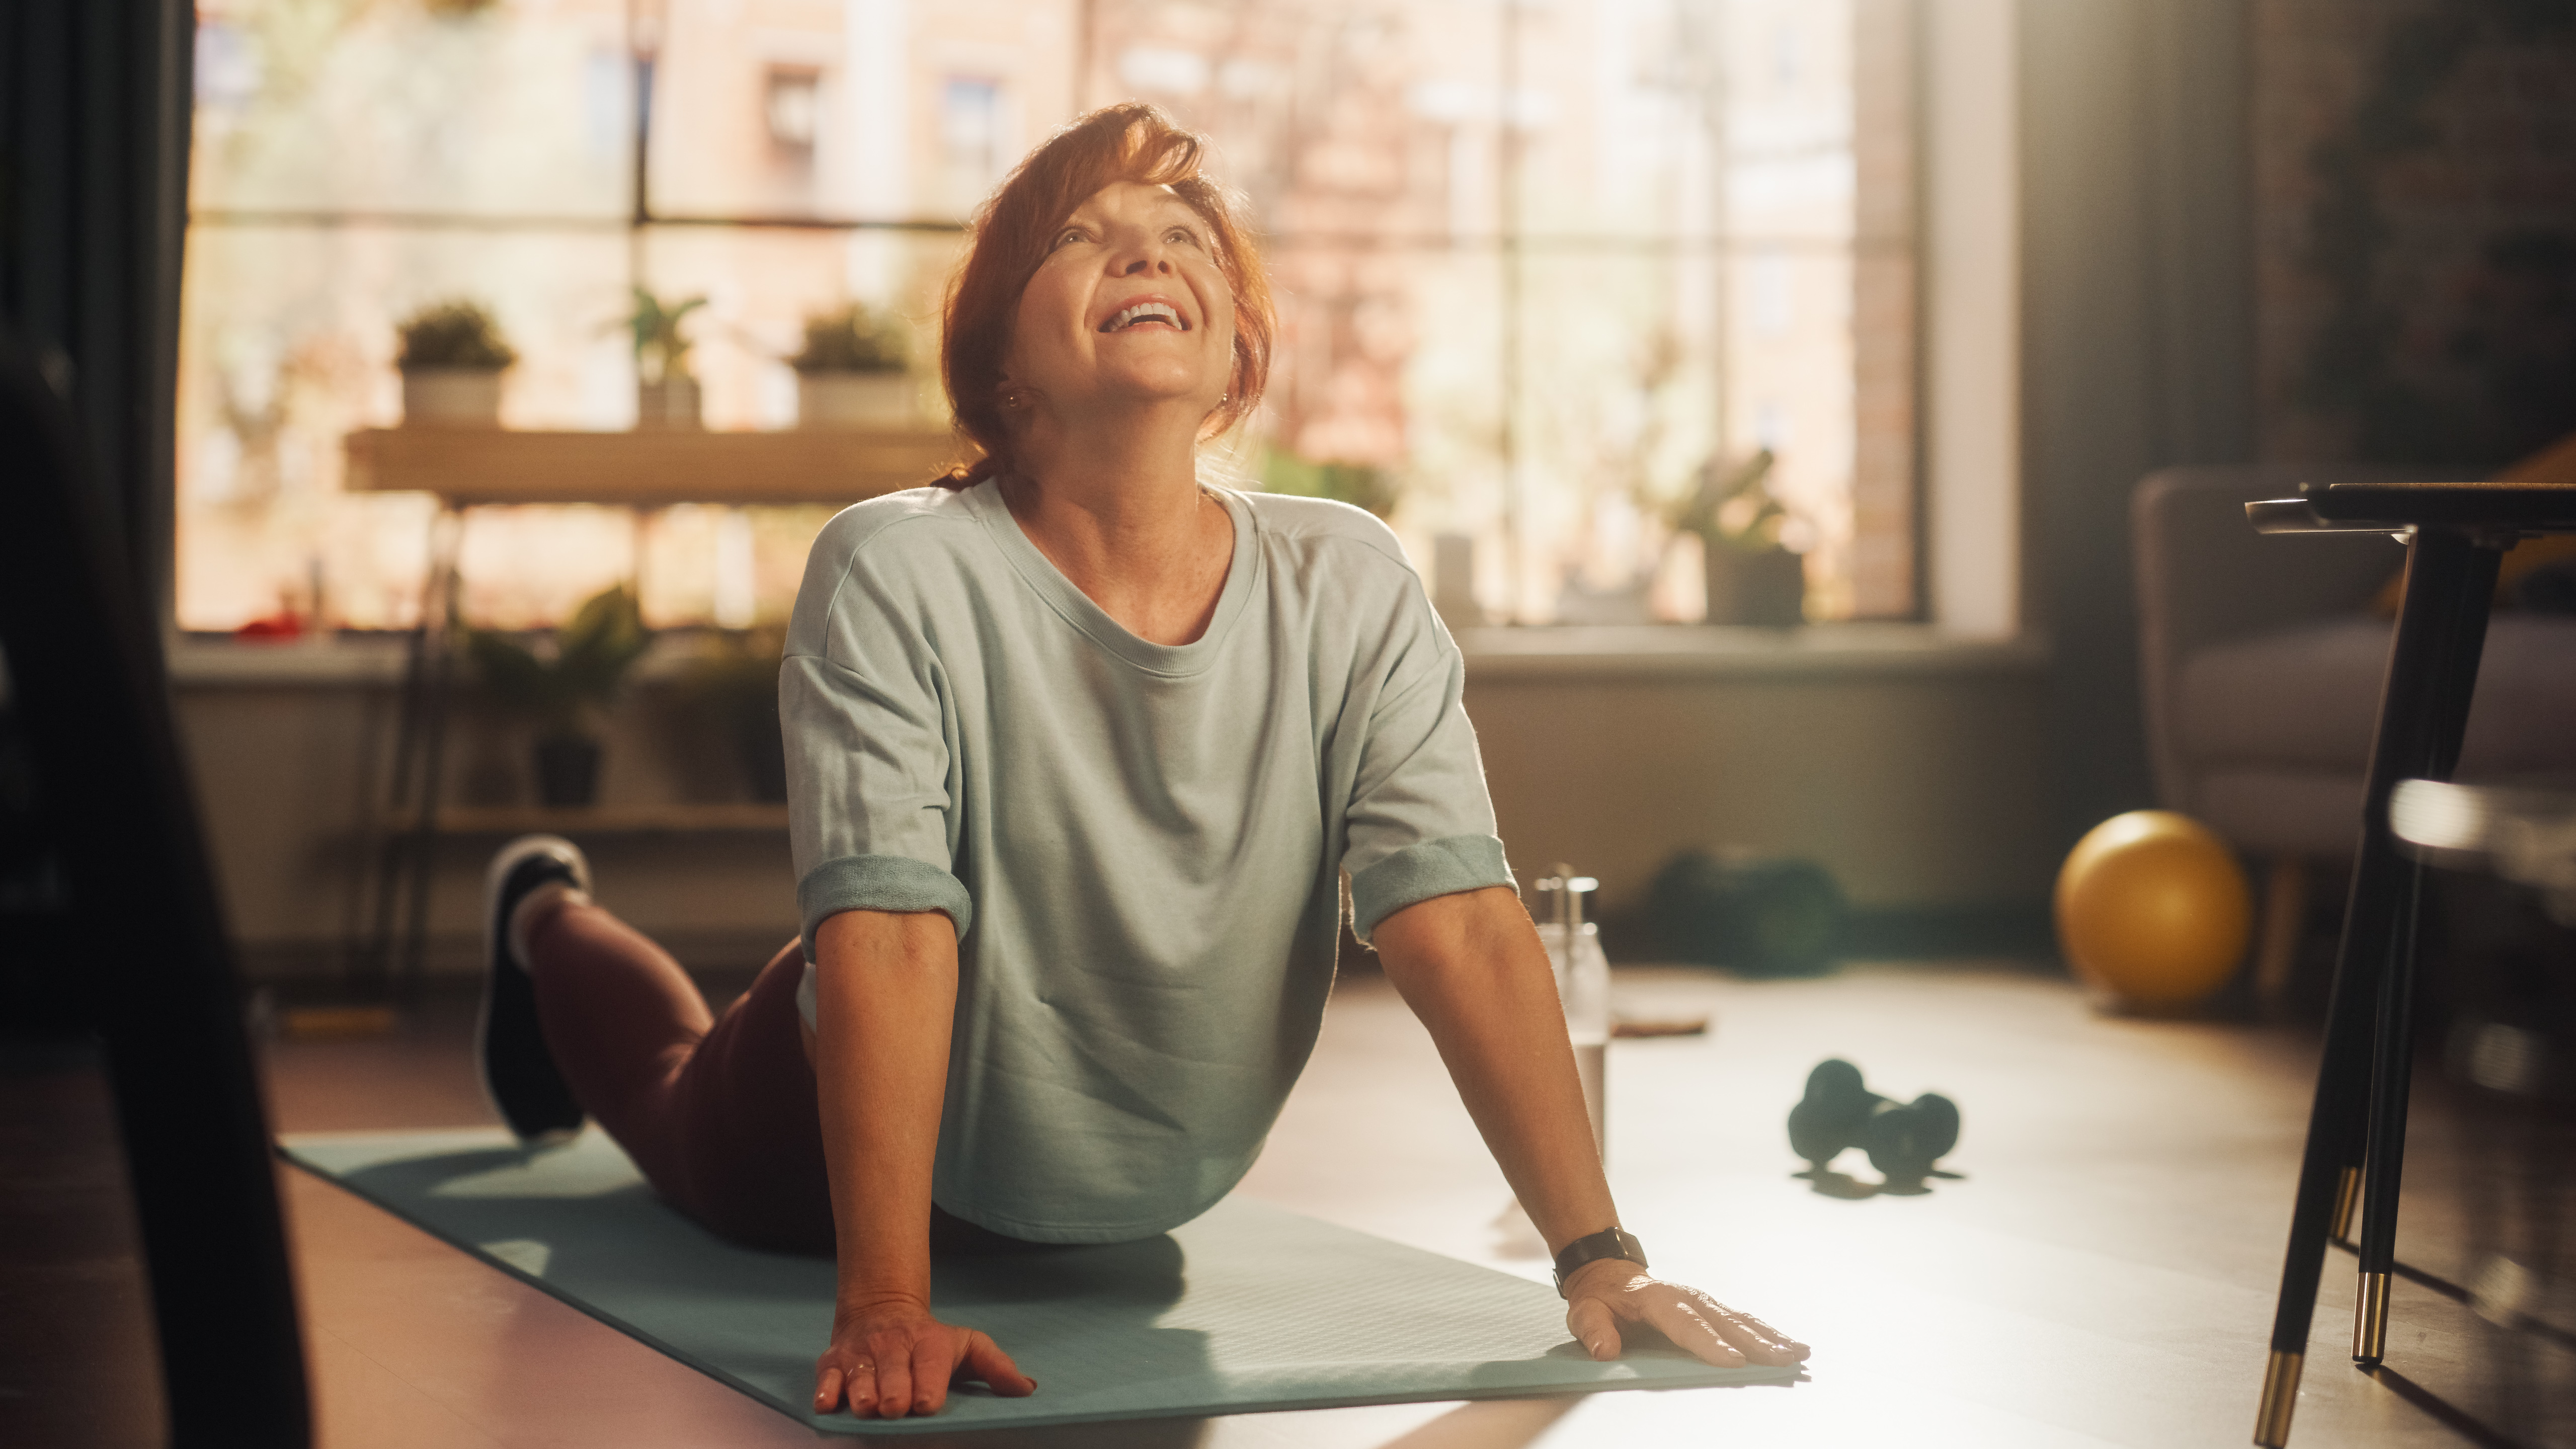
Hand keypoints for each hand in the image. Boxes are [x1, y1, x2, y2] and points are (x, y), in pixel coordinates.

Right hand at [812, 1299, 1035, 1418]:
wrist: (881, 1310)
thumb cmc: (930, 1340)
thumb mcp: (967, 1345)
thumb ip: (996, 1366)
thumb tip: (1027, 1389)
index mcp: (928, 1344)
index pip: (929, 1364)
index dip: (928, 1384)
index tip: (927, 1404)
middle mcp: (893, 1347)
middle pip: (892, 1370)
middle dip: (894, 1390)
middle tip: (895, 1407)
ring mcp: (861, 1355)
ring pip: (859, 1374)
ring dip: (861, 1391)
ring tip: (866, 1406)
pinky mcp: (834, 1362)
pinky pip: (826, 1376)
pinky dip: (825, 1389)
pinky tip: (826, 1403)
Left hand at [1561, 1259, 1809, 1369]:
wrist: (1610, 1276)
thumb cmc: (1600, 1300)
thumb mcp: (1585, 1311)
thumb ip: (1593, 1330)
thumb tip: (1605, 1349)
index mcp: (1655, 1298)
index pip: (1685, 1324)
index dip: (1709, 1344)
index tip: (1733, 1362)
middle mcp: (1686, 1297)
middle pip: (1722, 1322)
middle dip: (1754, 1343)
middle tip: (1781, 1361)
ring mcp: (1703, 1301)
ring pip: (1740, 1320)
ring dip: (1770, 1337)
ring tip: (1798, 1353)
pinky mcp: (1712, 1309)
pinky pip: (1743, 1321)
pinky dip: (1768, 1333)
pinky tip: (1791, 1346)